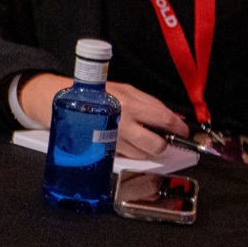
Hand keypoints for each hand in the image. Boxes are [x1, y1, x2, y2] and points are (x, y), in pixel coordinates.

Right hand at [17, 74, 189, 158]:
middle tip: (165, 138)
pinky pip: (128, 156)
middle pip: (156, 145)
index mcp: (129, 105)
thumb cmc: (96, 93)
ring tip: (142, 137)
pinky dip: (133, 151)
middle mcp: (122, 125)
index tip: (184, 131)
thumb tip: (174, 118)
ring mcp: (112, 140)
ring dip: (148, 149)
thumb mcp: (125, 89)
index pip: (164, 120)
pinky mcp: (104, 150)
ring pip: (143, 154)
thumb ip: (151, 103)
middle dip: (165, 144)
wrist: (63, 102)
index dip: (179, 128)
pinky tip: (127, 140)